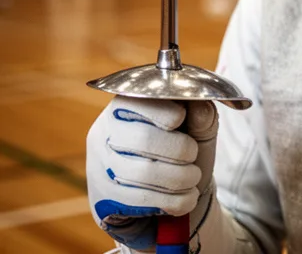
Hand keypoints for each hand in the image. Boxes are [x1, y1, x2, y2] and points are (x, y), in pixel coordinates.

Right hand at [86, 96, 217, 249]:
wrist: (167, 199)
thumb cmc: (180, 154)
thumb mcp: (196, 130)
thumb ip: (201, 116)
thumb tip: (201, 106)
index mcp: (125, 108)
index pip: (138, 102)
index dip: (164, 111)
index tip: (181, 118)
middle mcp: (104, 135)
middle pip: (144, 139)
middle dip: (180, 150)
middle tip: (193, 155)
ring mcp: (100, 168)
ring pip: (144, 172)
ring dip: (180, 177)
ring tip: (193, 177)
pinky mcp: (103, 199)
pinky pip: (141, 200)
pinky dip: (174, 200)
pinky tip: (186, 198)